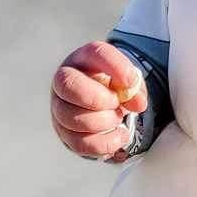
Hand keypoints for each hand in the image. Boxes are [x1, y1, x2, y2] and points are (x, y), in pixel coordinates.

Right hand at [50, 41, 147, 160]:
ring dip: (103, 122)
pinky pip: (79, 142)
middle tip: (115, 103)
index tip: (130, 82)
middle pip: (67, 84)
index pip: (95, 53)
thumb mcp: (127, 82)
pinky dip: (105, 143)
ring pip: (71, 117)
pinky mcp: (64, 132)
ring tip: (117, 118)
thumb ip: (134, 88)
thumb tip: (137, 103)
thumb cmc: (112, 88)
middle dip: (97, 98)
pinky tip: (119, 136)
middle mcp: (64, 80)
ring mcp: (59, 107)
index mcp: (84, 59)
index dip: (115, 67)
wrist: (101, 106)